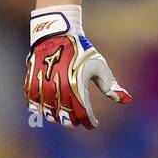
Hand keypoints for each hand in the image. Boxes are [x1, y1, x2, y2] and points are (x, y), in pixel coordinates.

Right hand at [24, 4, 130, 128]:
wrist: (56, 34)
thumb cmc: (82, 50)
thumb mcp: (100, 66)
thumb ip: (111, 86)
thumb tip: (126, 100)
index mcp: (76, 86)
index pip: (84, 115)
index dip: (89, 123)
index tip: (93, 123)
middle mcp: (58, 90)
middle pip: (66, 119)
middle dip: (74, 121)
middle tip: (79, 117)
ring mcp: (43, 87)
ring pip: (49, 115)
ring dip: (58, 117)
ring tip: (65, 111)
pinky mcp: (31, 84)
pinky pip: (34, 106)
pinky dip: (42, 109)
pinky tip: (50, 106)